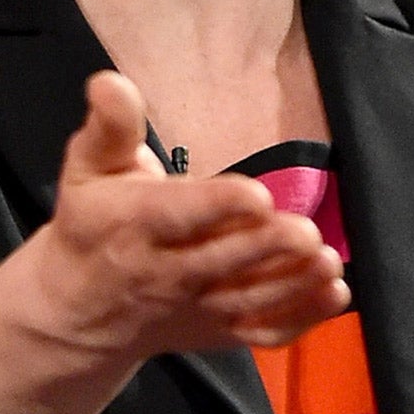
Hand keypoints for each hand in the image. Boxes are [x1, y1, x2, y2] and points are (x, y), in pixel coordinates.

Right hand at [24, 71, 349, 358]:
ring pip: (248, 301)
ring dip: (293, 284)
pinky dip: (301, 320)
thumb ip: (111, 125)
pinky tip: (334, 294)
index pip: (178, 216)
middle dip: (266, 248)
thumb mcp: (88, 167)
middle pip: (221, 263)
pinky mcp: (217, 332)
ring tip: (329, 261)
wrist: (79, 312)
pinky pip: (261, 332)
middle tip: (307, 232)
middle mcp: (166, 272)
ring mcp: (196, 308)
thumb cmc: (91, 224)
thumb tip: (110, 81)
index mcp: (136, 223)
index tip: (259, 194)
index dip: (219, 206)